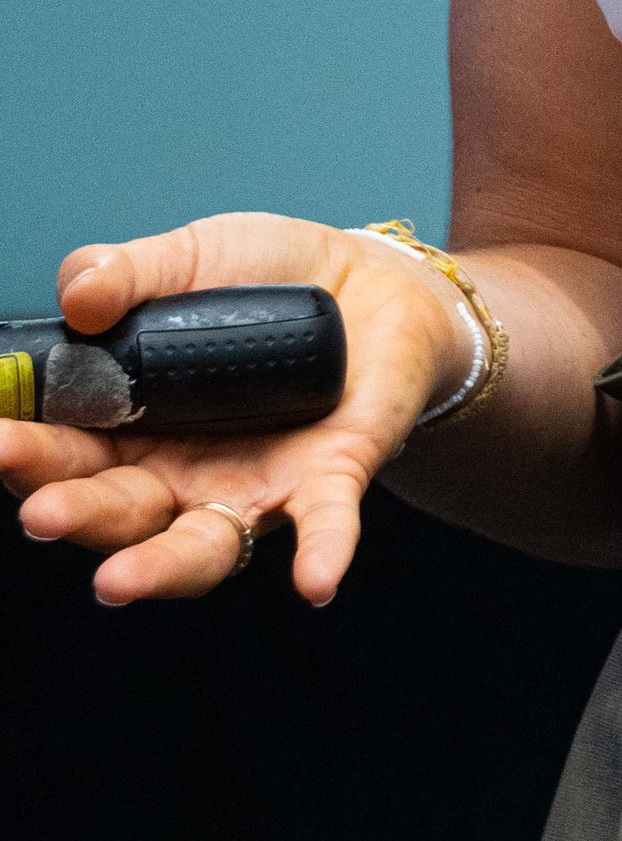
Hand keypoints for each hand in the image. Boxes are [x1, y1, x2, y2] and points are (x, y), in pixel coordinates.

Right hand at [0, 214, 472, 607]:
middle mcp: (179, 475)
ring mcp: (251, 487)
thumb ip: (128, 272)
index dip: (26, 452)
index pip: (62, 453)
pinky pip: (324, 525)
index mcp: (129, 426)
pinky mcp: (329, 480)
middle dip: (72, 511)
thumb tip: (77, 293)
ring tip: (115, 584)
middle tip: (39, 509)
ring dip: (157, 568)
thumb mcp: (190, 256)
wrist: (369, 281)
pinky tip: (317, 583)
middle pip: (115, 510)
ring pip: (196, 546)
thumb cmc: (264, 278)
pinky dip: (322, 552)